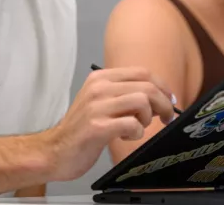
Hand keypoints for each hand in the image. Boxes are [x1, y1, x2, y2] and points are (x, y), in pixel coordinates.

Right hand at [41, 67, 175, 181]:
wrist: (54, 151)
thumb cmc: (81, 130)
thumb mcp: (100, 102)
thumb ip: (124, 95)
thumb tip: (158, 97)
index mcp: (100, 78)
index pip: (142, 72)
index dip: (162, 86)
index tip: (169, 100)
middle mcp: (98, 88)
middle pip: (146, 85)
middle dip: (163, 103)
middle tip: (165, 118)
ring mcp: (97, 106)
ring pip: (142, 101)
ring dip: (148, 118)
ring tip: (137, 128)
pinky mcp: (97, 127)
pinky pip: (132, 125)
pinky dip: (137, 133)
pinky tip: (126, 138)